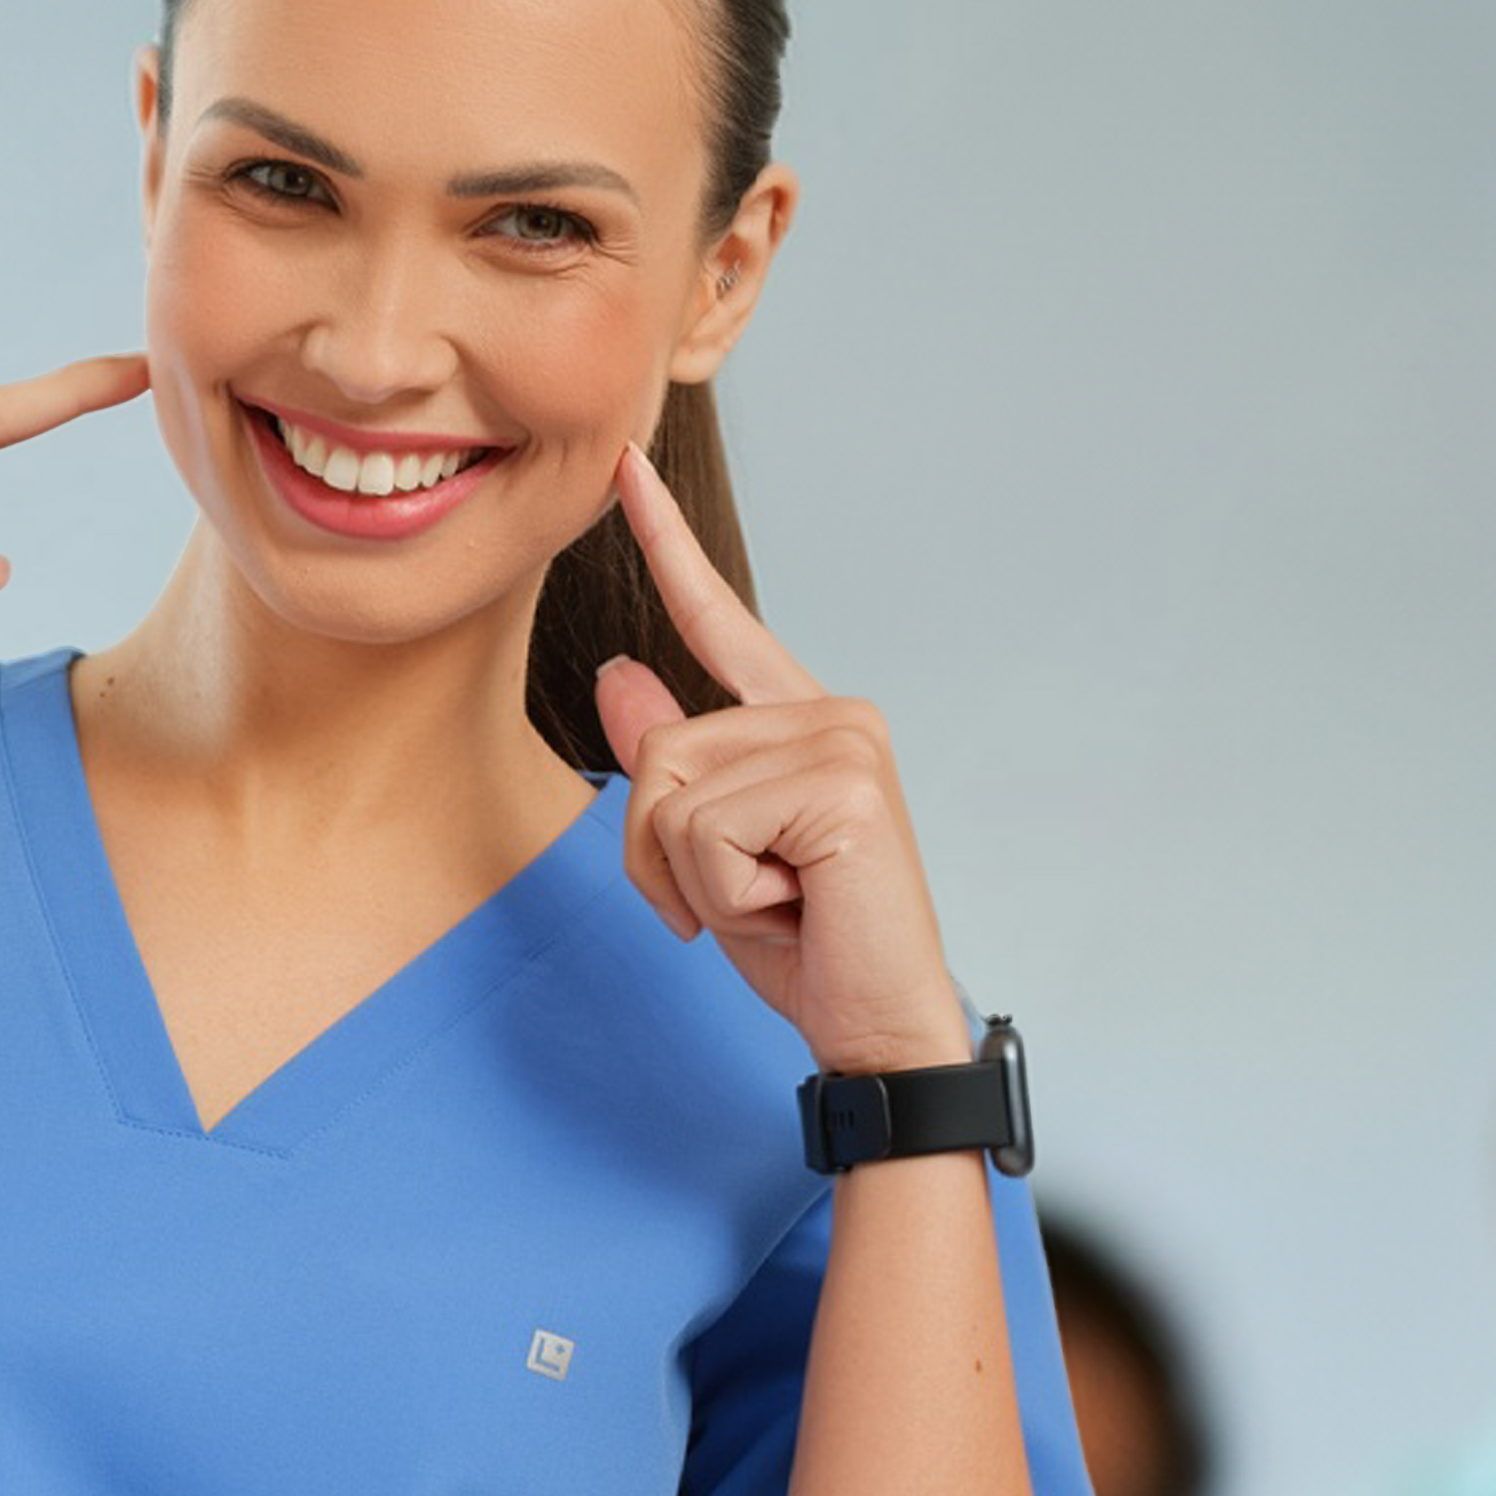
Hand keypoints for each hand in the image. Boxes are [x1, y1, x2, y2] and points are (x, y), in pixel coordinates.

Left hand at [585, 445, 969, 1073]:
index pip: (718, 622)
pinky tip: (796, 908)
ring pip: (671, 792)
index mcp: (803, 721)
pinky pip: (704, 829)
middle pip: (658, 748)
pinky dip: (725, 894)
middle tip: (749, 900)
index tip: (623, 469)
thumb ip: (668, 765)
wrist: (876, 1025)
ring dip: (695, 879)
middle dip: (664, 851)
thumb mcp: (709, 853)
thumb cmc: (807, 946)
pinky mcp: (842, 784)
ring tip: (778, 905)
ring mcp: (844, 741)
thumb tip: (619, 676)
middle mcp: (833, 714)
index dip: (666, 545)